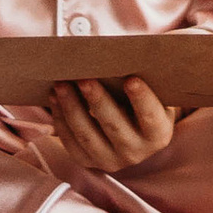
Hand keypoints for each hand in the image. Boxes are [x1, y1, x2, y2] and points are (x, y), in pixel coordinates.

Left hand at [46, 76, 181, 173]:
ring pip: (87, 135)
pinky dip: (61, 119)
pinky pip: (71, 141)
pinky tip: (54, 97)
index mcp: (158, 134)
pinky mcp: (87, 161)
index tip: (131, 79)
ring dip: (72, 107)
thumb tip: (123, 51)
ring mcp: (110, 160)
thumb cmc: (141, 98)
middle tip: (84, 78)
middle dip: (98, 101)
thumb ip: (143, 77)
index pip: (151, 118)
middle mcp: (136, 153)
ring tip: (61, 84)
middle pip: (114, 127)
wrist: (131, 128)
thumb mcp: (151, 91)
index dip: (142, 99)